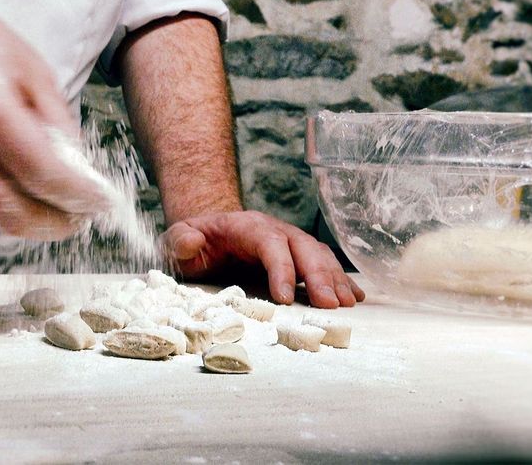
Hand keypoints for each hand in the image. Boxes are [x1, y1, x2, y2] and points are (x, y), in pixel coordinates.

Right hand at [0, 0, 109, 239]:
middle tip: (87, 216)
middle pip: (18, 213)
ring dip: (35, 218)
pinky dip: (10, 199)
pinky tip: (31, 187)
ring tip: (66, 207)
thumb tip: (81, 172)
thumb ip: (59, 126)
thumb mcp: (33, 70)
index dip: (81, 197)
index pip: (45, 177)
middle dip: (60, 222)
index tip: (105, 203)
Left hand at [163, 211, 364, 307]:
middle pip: (303, 248)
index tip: (286, 299)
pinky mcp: (298, 257)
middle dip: (319, 276)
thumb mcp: (176, 241)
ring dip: (335, 279)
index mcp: (247, 226)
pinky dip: (341, 279)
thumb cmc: (194, 242)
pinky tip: (355, 296)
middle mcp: (275, 231)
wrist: (208, 233)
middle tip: (330, 305)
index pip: (270, 243)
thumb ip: (179, 240)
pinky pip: (324, 264)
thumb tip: (190, 242)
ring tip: (347, 304)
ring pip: (319, 256)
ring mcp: (290, 243)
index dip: (281, 269)